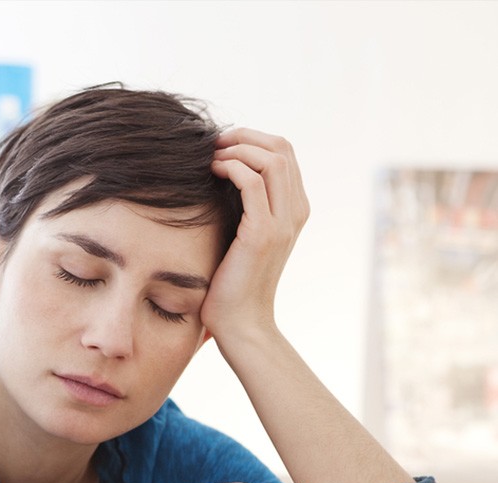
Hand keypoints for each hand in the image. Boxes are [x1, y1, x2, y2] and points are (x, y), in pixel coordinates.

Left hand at [201, 129, 309, 342]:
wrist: (241, 322)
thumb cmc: (233, 282)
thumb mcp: (240, 236)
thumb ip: (242, 207)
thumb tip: (219, 174)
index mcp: (294, 210)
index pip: (284, 153)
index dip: (253, 139)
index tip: (221, 145)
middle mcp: (295, 212)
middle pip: (282, 148)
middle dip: (245, 136)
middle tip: (213, 144)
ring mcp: (283, 222)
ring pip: (272, 159)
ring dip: (238, 149)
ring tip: (211, 157)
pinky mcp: (263, 233)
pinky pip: (254, 182)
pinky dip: (232, 167)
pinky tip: (212, 172)